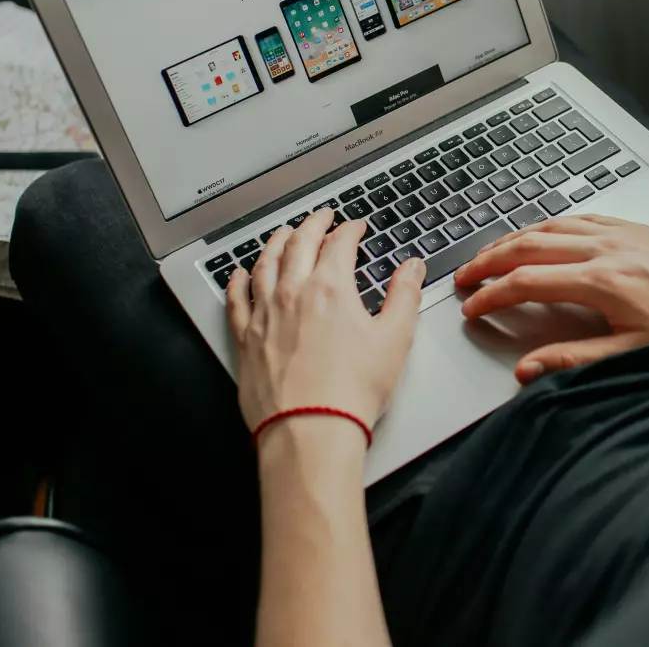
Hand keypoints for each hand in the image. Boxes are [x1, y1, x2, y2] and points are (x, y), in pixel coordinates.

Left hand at [226, 208, 426, 437]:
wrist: (310, 431)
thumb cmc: (351, 391)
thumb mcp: (394, 340)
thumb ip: (404, 296)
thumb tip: (412, 268)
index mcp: (331, 288)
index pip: (340, 243)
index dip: (350, 229)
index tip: (356, 226)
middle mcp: (293, 293)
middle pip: (299, 244)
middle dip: (313, 224)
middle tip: (322, 217)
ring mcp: (265, 314)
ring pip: (265, 264)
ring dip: (275, 242)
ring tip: (282, 233)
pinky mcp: (246, 339)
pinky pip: (236, 299)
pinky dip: (238, 280)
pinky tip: (240, 274)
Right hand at [454, 215, 648, 383]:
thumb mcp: (635, 354)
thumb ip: (575, 359)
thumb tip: (529, 368)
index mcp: (600, 281)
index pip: (526, 283)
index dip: (491, 296)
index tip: (470, 307)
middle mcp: (606, 248)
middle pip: (529, 245)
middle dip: (490, 260)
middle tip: (464, 276)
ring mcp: (622, 233)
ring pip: (552, 226)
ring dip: (515, 237)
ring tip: (492, 253)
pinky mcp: (638, 228)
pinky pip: (581, 219)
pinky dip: (551, 225)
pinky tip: (546, 233)